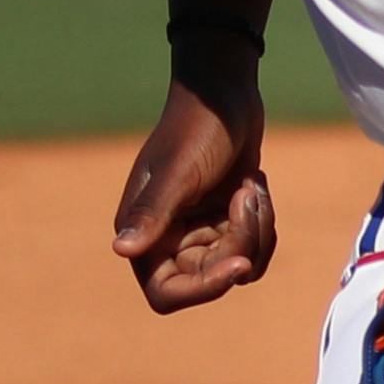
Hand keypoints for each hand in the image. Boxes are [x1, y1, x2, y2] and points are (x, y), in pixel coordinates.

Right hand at [111, 38, 274, 312]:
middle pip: (212, 275)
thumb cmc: (198, 125)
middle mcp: (167, 236)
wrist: (225, 90)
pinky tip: (252, 181)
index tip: (239, 263)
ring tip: (248, 183)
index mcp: (145, 231)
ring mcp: (199, 228)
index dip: (204, 288)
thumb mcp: (180, 170)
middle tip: (245, 195)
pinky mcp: (225, 217)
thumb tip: (121, 249)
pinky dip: (263, 220)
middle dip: (240, 240)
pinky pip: (254, 245)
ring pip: (240, 262)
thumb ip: (153, 212)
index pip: (166, 293)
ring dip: (256, 227)